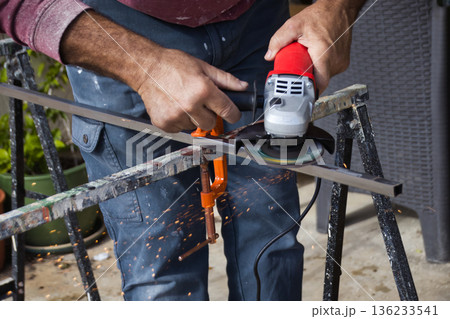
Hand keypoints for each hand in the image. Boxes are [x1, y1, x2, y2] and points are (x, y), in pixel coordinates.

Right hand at [61, 11, 246, 132]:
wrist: (146, 68)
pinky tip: (175, 107)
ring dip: (194, 118)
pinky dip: (180, 121)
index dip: (234, 114)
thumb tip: (242, 87)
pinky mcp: (165, 124)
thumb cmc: (173, 65)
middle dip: (210, 115)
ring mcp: (176, 117)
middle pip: (212, 123)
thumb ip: (225, 80)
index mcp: (203, 90)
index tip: (233, 114)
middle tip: (202, 103)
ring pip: (195, 127)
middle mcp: (190, 105)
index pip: (227, 111)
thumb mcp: (203, 67)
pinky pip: (181, 129)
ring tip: (185, 102)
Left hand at [265, 0, 364, 94]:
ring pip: (324, 76)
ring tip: (309, 59)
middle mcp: (336, 61)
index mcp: (324, 55)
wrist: (339, 8)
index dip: (307, 89)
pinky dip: (321, 67)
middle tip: (299, 69)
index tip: (298, 89)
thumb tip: (269, 56)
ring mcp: (341, 61)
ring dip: (314, 71)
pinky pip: (330, 70)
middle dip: (307, 77)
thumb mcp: (295, 25)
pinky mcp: (343, 61)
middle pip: (319, 80)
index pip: (318, 84)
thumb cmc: (321, 15)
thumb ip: (279, 40)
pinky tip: (316, 57)